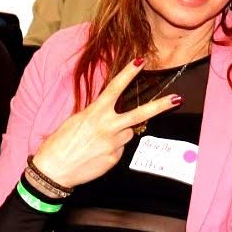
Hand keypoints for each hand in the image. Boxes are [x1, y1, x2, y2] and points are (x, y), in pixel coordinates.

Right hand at [28, 59, 181, 189]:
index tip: (140, 61)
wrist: (53, 170)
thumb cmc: (60, 143)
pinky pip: (119, 149)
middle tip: (177, 99)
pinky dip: (112, 149)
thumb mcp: (76, 121)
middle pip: (140, 114)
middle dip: (160, 106)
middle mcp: (107, 127)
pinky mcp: (114, 159)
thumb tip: (110, 117)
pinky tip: (96, 153)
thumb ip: (97, 116)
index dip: (128, 73)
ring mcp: (113, 144)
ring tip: (99, 141)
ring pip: (128, 133)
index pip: (115, 88)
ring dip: (120, 133)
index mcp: (95, 113)